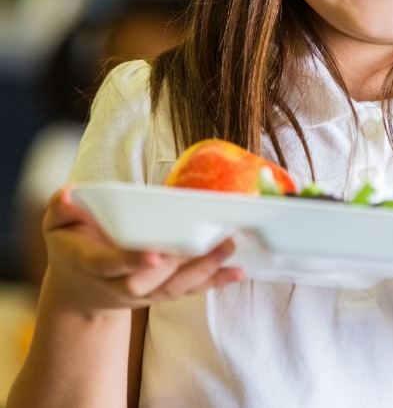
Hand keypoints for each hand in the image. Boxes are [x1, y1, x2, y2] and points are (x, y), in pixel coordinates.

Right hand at [43, 188, 243, 315]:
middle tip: (207, 241)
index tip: (154, 253)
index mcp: (92, 264)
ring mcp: (143, 292)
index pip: (111, 263)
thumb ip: (61, 209)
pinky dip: (215, 281)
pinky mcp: (161, 293)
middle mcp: (119, 284)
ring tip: (229, 248)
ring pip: (175, 287)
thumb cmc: (72, 246)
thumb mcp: (56, 225)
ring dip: (204, 270)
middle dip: (179, 264)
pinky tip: (238, 271)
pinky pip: (189, 290)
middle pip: (150, 280)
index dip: (131, 260)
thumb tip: (68, 196)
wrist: (79, 291)